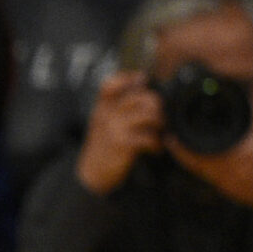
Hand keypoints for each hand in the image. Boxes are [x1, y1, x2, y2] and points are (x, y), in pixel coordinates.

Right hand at [76, 71, 164, 195]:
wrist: (92, 172)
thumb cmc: (105, 144)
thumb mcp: (104, 121)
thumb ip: (119, 104)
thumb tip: (142, 80)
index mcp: (102, 107)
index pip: (110, 84)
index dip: (129, 79)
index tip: (143, 82)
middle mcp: (106, 114)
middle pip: (141, 97)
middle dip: (157, 105)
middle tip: (160, 117)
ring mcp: (114, 128)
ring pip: (149, 114)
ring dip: (160, 124)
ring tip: (159, 132)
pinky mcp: (122, 144)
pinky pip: (149, 137)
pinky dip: (157, 143)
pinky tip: (155, 148)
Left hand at [169, 88, 252, 213]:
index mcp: (229, 158)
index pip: (195, 155)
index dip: (179, 148)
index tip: (170, 137)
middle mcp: (222, 173)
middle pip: (192, 164)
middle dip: (181, 151)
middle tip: (173, 139)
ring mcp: (223, 184)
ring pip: (199, 172)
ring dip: (192, 160)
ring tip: (185, 147)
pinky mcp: (228, 190)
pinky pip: (210, 177)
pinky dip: (205, 167)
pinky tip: (207, 160)